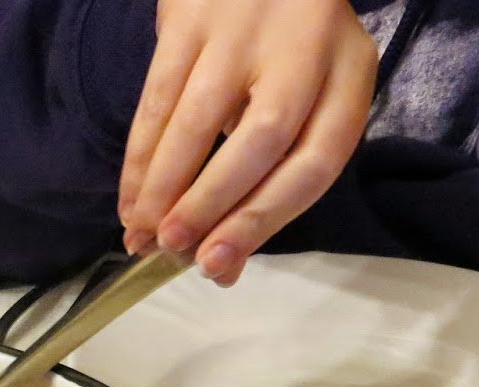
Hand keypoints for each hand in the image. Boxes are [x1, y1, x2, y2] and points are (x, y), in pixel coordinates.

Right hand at [117, 0, 376, 284]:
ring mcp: (243, 27)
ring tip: (141, 234)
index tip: (216, 263)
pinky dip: (139, 157)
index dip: (263, 220)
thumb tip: (221, 269)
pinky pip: (156, 98)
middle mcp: (305, 45)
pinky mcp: (189, 17)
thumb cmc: (285, 46)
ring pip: (196, 119)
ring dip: (163, 187)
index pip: (316, 160)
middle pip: (262, 140)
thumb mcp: (303, 99)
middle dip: (211, 204)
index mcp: (349, 71)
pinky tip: (130, 199)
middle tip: (175, 249)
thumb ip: (272, 180)